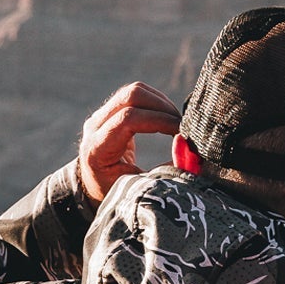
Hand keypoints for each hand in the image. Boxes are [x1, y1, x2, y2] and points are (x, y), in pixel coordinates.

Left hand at [79, 81, 180, 206]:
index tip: (180, 133)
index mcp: (96, 148)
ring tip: (177, 122)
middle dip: (162, 106)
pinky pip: (135, 95)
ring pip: (134, 91)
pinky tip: (168, 117)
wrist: (94, 187)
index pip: (128, 119)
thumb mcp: (138, 188)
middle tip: (182, 125)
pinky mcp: (111, 110)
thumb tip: (190, 151)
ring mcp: (101, 115)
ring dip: (161, 102)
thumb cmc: (116, 192)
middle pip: (130, 96)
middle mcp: (95, 127)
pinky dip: (156, 102)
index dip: (159, 121)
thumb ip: (162, 172)